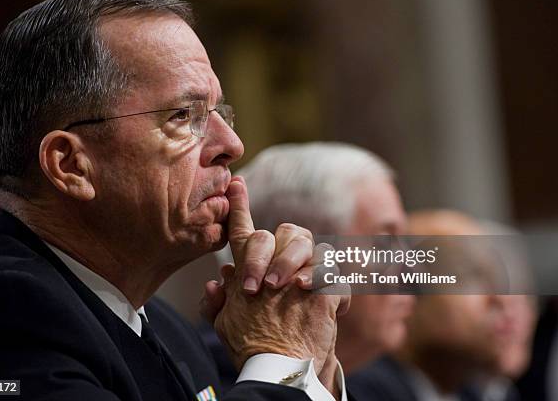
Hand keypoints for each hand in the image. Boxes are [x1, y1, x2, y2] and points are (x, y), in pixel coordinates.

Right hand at [205, 177, 349, 374]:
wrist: (278, 373)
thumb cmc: (253, 350)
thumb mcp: (225, 325)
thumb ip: (218, 300)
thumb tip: (219, 279)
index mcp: (246, 275)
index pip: (241, 233)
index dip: (238, 207)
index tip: (237, 185)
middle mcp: (271, 271)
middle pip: (287, 232)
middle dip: (292, 248)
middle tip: (286, 277)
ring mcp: (297, 280)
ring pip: (318, 250)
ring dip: (317, 269)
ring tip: (309, 292)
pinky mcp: (322, 295)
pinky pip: (338, 280)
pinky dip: (339, 295)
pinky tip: (332, 311)